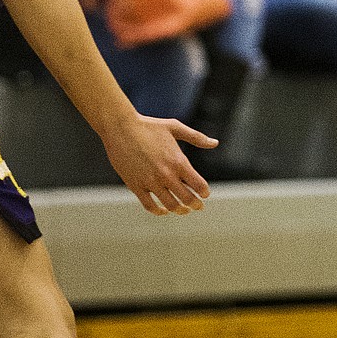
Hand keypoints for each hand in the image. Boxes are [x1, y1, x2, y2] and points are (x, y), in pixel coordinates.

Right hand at [102, 114, 216, 215]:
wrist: (121, 127)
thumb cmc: (149, 125)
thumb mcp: (175, 127)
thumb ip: (197, 137)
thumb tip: (215, 143)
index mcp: (178, 161)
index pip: (198, 185)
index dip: (204, 192)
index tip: (205, 194)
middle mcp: (166, 174)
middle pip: (187, 198)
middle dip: (195, 204)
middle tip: (198, 206)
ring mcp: (150, 182)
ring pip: (170, 205)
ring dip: (180, 210)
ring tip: (183, 210)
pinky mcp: (136, 186)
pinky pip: (149, 205)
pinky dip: (158, 211)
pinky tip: (163, 210)